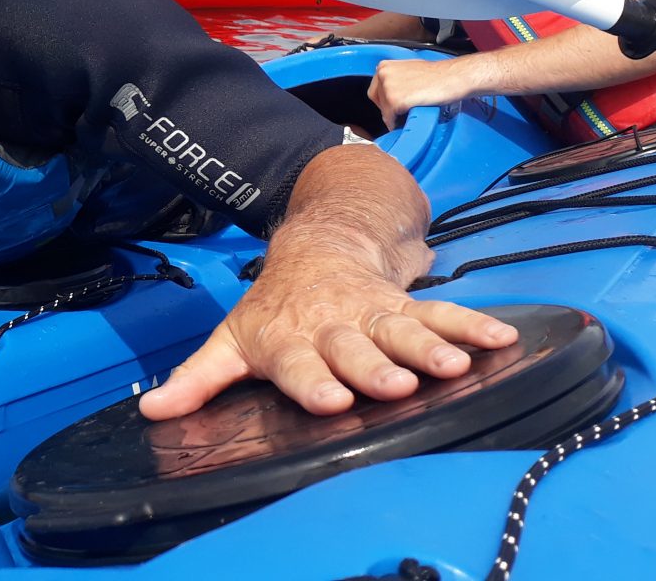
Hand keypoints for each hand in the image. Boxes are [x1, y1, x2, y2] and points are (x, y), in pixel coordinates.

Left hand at [138, 244, 515, 418]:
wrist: (318, 244)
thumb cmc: (274, 308)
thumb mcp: (232, 338)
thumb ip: (198, 377)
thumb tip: (152, 411)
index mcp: (291, 340)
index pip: (300, 365)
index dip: (313, 382)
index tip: (328, 399)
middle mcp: (337, 327)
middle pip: (359, 350)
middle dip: (376, 366)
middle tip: (395, 383)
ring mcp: (376, 314)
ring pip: (406, 331)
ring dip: (431, 348)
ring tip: (455, 366)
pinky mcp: (409, 305)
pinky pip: (445, 315)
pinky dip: (475, 327)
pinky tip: (504, 340)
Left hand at [366, 58, 477, 129]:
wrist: (453, 77)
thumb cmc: (438, 74)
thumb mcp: (409, 70)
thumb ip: (396, 79)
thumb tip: (391, 92)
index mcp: (384, 66)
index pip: (375, 90)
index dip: (385, 101)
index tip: (393, 106)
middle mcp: (383, 74)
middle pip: (377, 101)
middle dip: (388, 109)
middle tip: (402, 112)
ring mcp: (388, 87)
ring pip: (384, 112)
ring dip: (395, 117)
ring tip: (410, 114)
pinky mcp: (395, 100)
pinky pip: (391, 119)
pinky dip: (399, 123)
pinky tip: (411, 118)